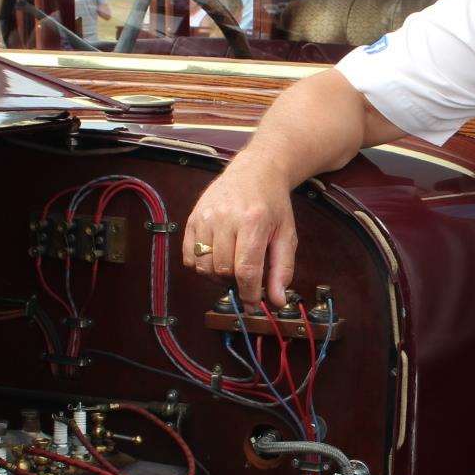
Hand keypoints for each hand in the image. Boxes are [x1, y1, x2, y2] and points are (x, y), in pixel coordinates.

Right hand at [181, 157, 297, 307]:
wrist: (255, 170)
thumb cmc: (272, 204)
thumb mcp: (286, 235)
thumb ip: (282, 269)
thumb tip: (277, 301)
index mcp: (253, 221)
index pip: (246, 270)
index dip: (249, 294)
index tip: (253, 304)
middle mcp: (225, 217)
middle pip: (223, 270)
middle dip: (235, 282)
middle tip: (246, 276)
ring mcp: (205, 216)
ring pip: (204, 266)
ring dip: (217, 275)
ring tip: (231, 265)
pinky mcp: (192, 218)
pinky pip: (189, 256)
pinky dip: (201, 265)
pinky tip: (216, 257)